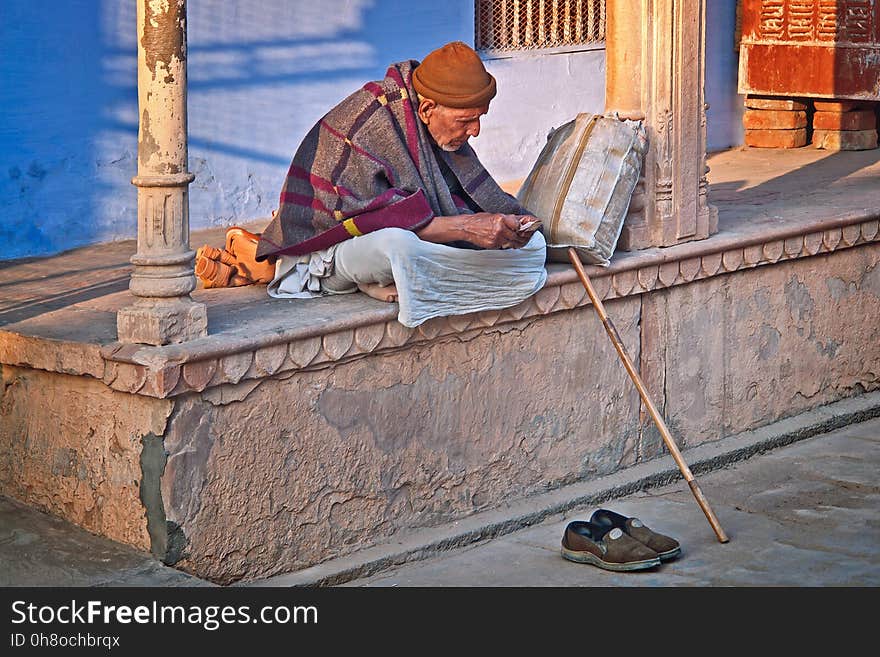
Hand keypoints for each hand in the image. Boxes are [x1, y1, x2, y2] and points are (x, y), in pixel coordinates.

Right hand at [415, 213, 541, 248]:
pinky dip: (510, 244)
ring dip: (520, 242)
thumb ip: (508, 219)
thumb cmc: (480, 219)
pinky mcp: (493, 245)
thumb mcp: (495, 215)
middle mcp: (500, 229)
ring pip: (514, 242)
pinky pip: (506, 246)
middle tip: (532, 234)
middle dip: (526, 235)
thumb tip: (521, 222)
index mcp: (501, 219)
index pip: (519, 225)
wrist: (466, 227)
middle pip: (518, 235)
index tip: (533, 225)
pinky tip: (513, 243)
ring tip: (525, 240)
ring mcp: (496, 238)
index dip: (526, 226)